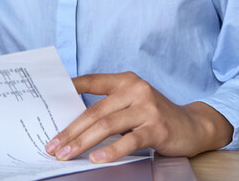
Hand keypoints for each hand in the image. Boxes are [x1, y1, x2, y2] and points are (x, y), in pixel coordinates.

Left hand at [44, 72, 233, 162]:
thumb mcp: (132, 104)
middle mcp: (135, 89)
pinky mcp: (156, 127)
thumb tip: (73, 121)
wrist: (192, 126)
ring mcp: (147, 108)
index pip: (90, 81)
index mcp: (125, 80)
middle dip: (70, 130)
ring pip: (107, 125)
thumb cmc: (155, 117)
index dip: (67, 89)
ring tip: (66, 154)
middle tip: (53, 145)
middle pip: (94, 111)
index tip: (46, 101)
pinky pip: (129, 141)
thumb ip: (109, 106)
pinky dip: (110, 151)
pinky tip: (96, 158)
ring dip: (82, 142)